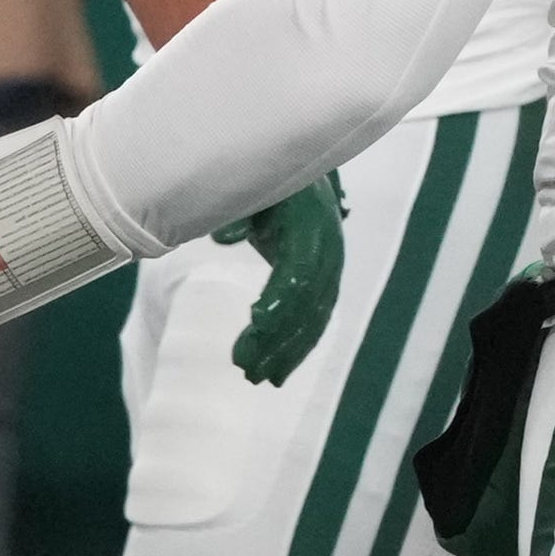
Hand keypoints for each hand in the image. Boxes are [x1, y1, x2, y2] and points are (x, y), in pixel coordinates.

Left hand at [213, 175, 346, 385]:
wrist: (306, 177)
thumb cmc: (272, 183)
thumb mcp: (256, 189)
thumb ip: (240, 213)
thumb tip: (222, 237)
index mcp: (312, 226)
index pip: (299, 271)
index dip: (281, 299)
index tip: (256, 322)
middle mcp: (328, 252)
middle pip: (305, 304)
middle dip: (277, 338)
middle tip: (243, 365)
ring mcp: (331, 271)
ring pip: (313, 320)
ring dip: (286, 352)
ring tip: (255, 377)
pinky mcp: (327, 284)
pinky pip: (316, 321)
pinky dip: (298, 348)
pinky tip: (278, 373)